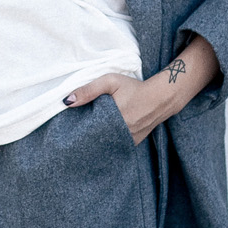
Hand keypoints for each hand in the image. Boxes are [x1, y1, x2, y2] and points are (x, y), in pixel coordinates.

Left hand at [62, 38, 220, 143]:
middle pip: (96, 140)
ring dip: (96, 142)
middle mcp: (122, 132)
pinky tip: (100, 141)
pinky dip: (108, 143)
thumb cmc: (134, 87)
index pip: (89, 132)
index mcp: (114, 118)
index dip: (78, 133)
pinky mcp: (133, 142)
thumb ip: (88, 90)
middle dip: (85, 139)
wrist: (161, 97)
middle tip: (72, 140)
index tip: (68, 134)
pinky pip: (116, 146)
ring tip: (83, 141)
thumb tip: (67, 101)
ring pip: (106, 145)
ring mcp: (129, 139)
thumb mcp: (110, 82)